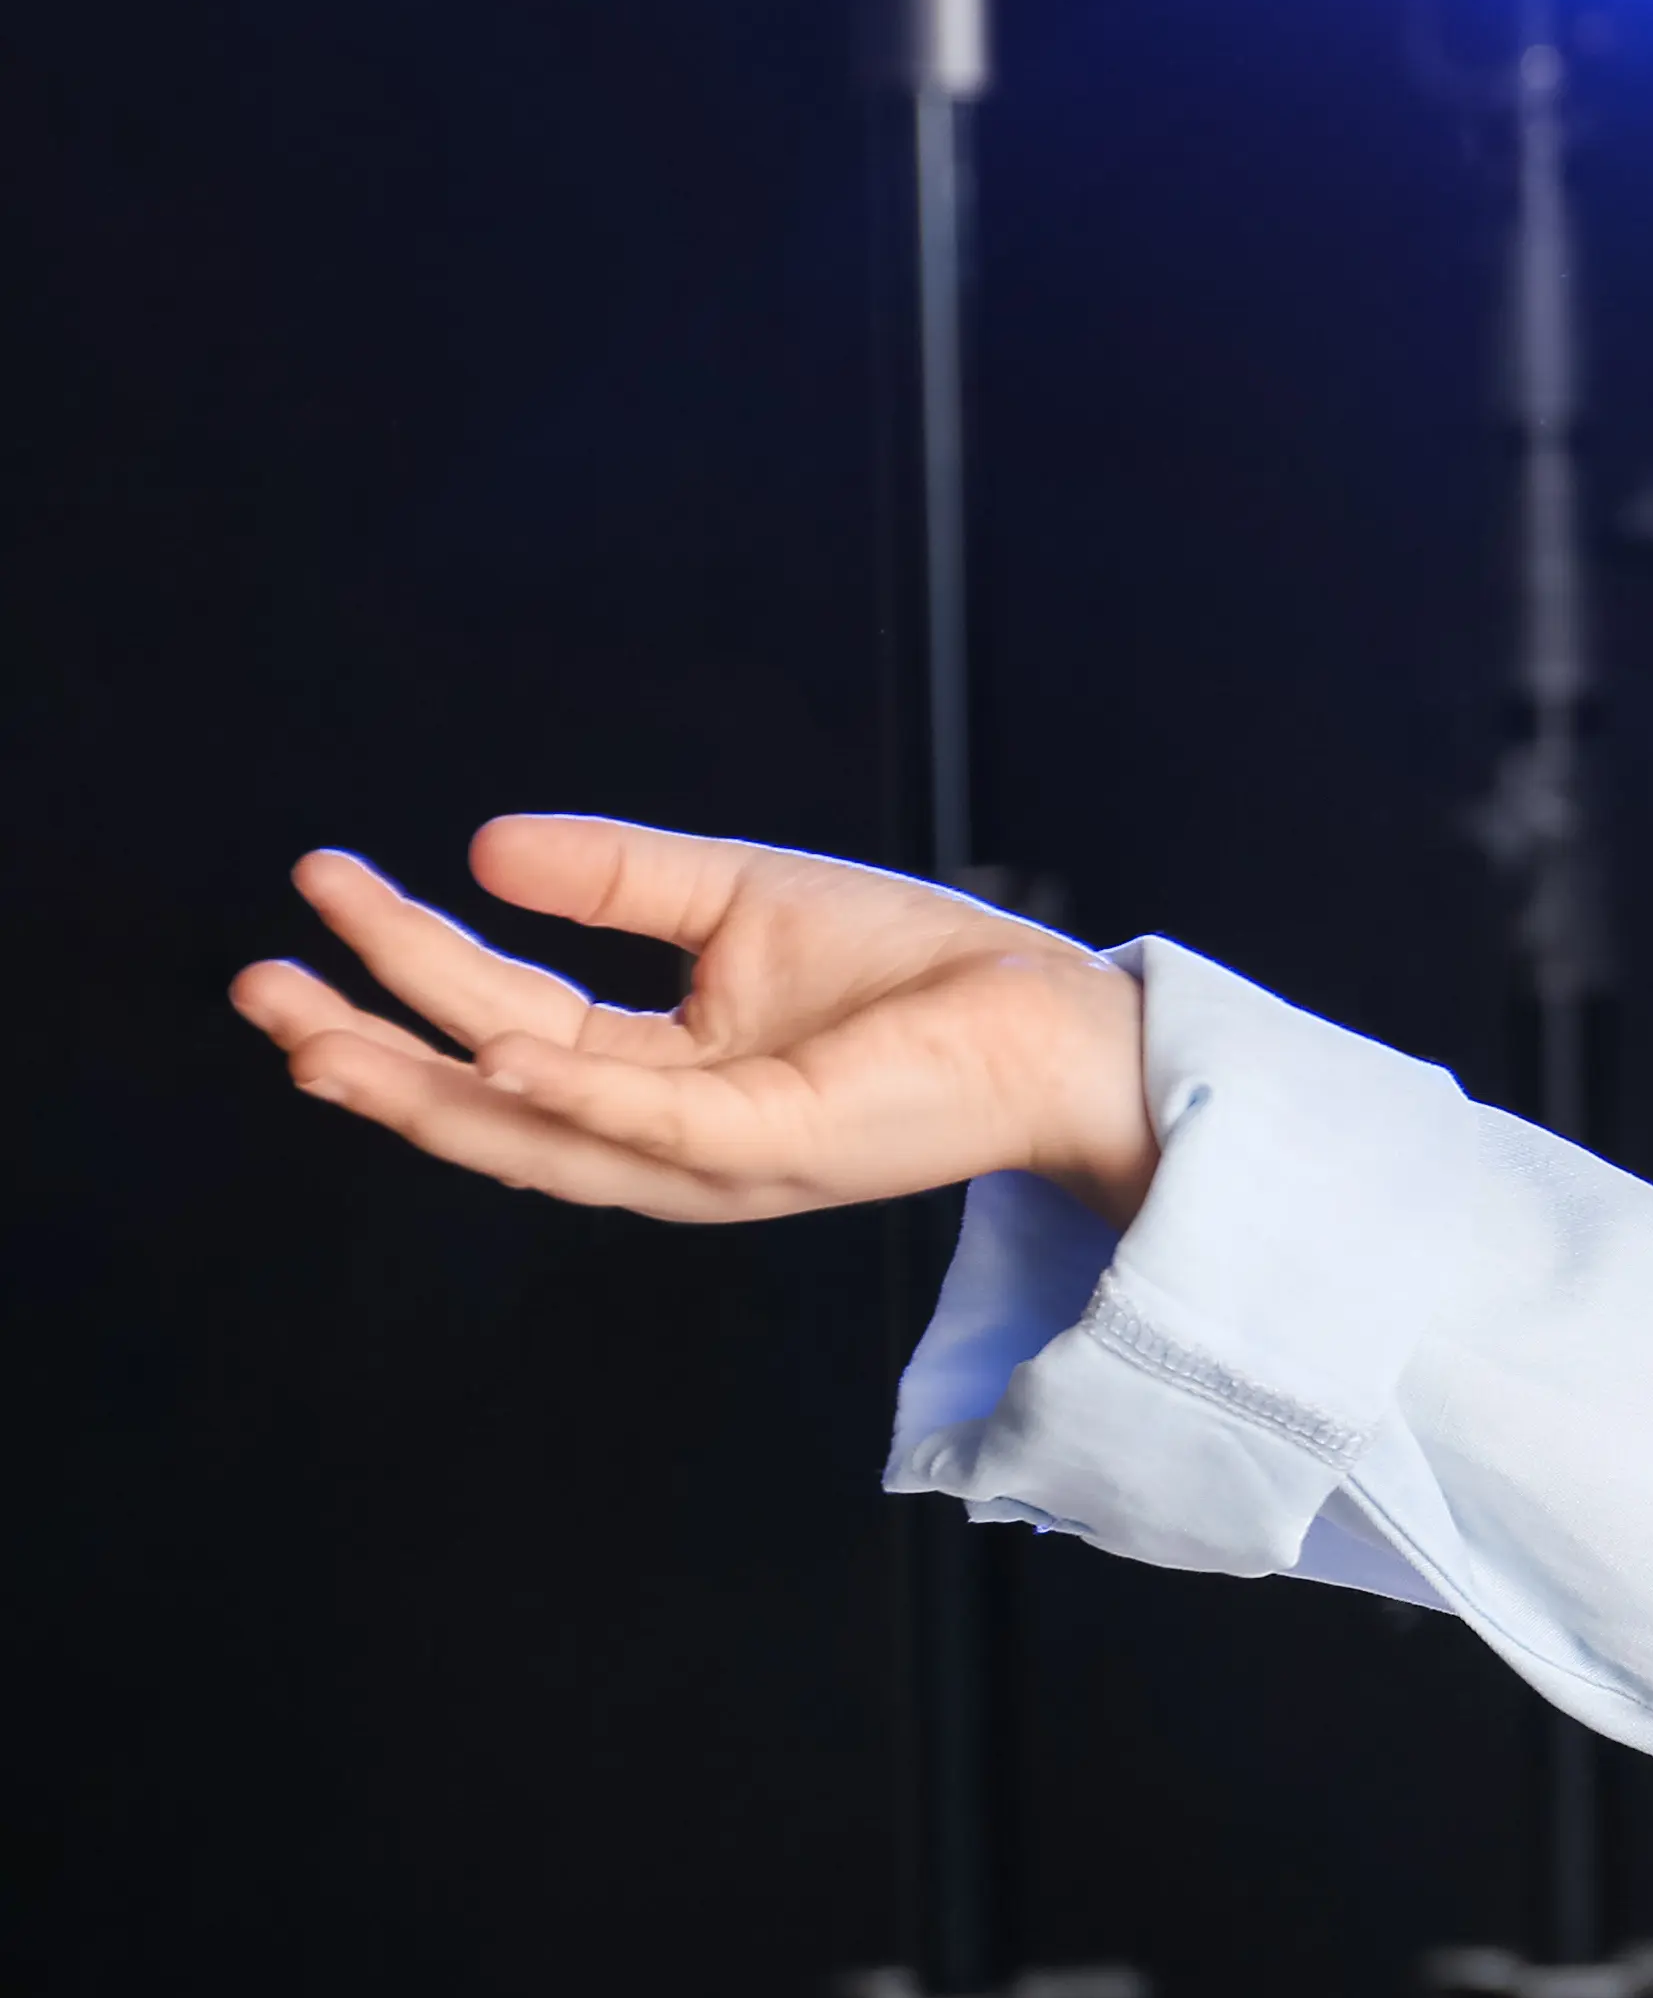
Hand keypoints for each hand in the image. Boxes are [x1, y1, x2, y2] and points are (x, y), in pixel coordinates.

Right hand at [235, 819, 1155, 1225]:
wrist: (1052, 1016)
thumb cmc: (918, 970)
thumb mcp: (740, 902)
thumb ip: (621, 880)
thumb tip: (483, 844)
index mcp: (655, 1080)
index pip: (498, 1021)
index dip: (401, 961)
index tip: (316, 886)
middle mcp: (664, 1137)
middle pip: (481, 1098)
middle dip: (362, 1049)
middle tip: (255, 984)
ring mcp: (715, 1154)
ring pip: (535, 1131)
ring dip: (421, 1085)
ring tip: (316, 1034)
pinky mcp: (776, 1143)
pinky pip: (652, 1124)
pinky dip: (568, 1094)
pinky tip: (493, 1053)